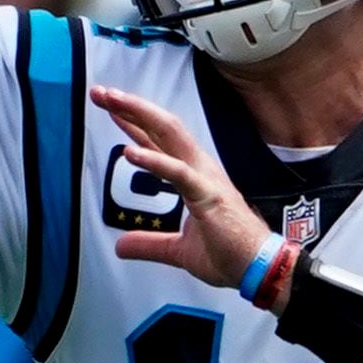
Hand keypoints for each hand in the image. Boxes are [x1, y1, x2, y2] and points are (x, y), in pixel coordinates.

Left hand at [91, 80, 277, 292]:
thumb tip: (121, 246)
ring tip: (112, 103)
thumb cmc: (231, 254)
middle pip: (162, 127)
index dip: (133, 121)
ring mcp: (205, 179)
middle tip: (102, 93)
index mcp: (193, 176)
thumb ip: (149, 244)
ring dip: (139, 116)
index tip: (110, 106)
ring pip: (170, 136)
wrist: (260, 270)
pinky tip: (130, 152)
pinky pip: (178, 173)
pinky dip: (154, 160)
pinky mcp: (209, 195)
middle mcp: (199, 169)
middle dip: (131, 107)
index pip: (159, 141)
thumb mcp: (179, 251)